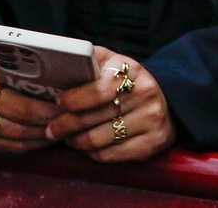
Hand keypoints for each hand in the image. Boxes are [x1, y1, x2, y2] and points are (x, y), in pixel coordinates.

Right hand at [0, 42, 60, 153]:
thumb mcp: (8, 57)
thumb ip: (29, 72)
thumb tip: (66, 87)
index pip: (16, 106)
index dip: (44, 110)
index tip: (66, 108)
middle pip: (13, 129)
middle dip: (44, 127)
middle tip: (67, 122)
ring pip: (10, 144)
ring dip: (38, 139)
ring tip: (59, 131)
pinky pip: (4, 149)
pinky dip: (26, 145)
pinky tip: (42, 137)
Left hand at [48, 48, 175, 162]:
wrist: (166, 100)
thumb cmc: (127, 81)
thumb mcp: (112, 62)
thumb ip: (89, 61)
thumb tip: (56, 65)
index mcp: (132, 70)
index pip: (98, 90)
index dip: (74, 98)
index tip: (59, 102)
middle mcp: (145, 94)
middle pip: (93, 117)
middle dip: (65, 125)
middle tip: (51, 128)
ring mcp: (151, 120)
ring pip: (98, 140)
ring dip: (76, 141)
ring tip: (68, 137)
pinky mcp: (152, 143)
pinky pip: (110, 155)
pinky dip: (92, 153)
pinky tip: (86, 147)